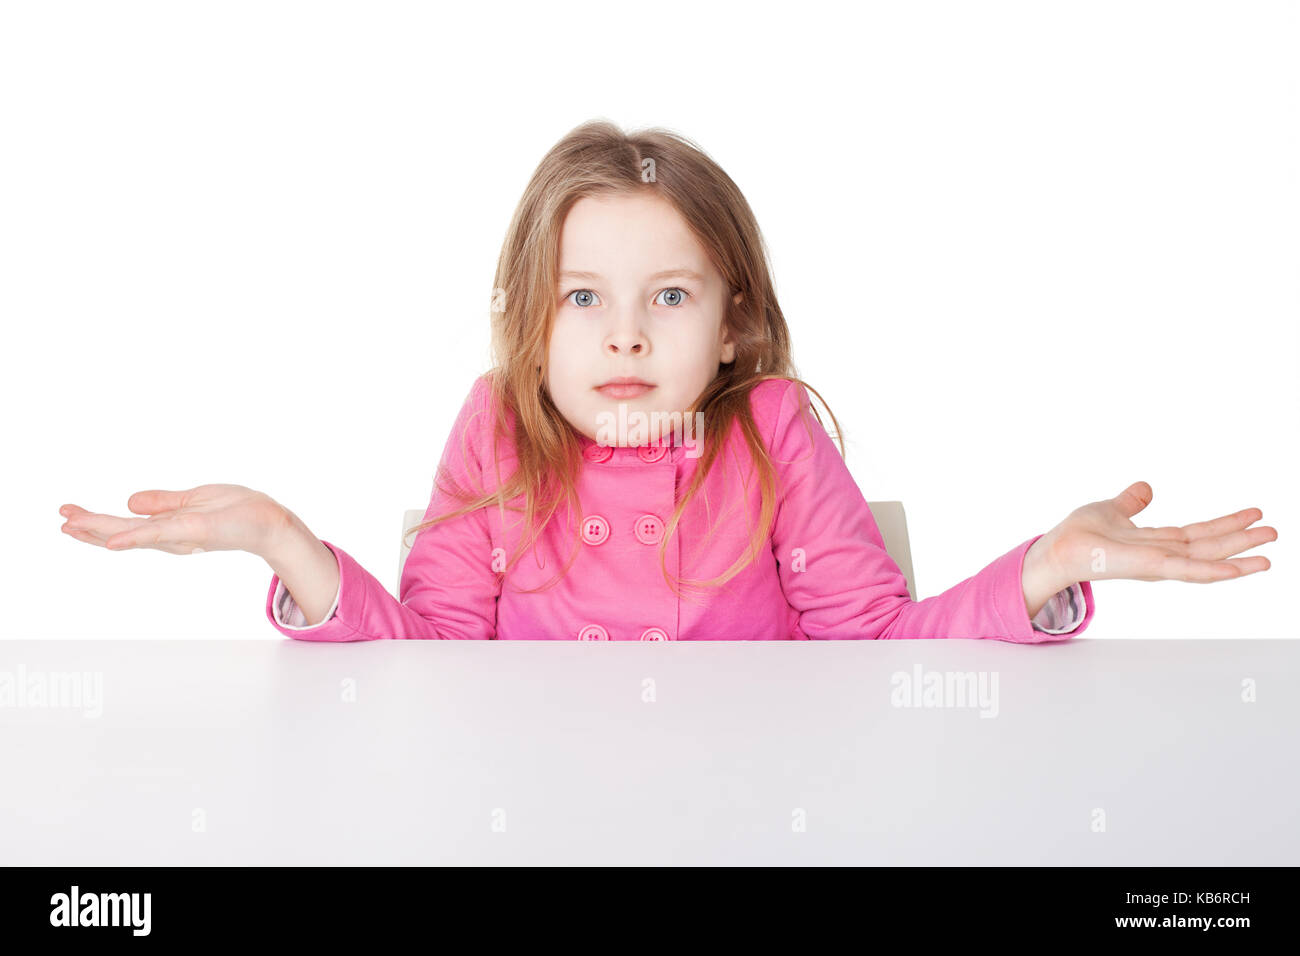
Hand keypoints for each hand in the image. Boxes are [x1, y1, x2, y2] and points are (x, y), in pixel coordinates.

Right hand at [58, 484, 291, 557]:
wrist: (268, 520)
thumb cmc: (237, 510)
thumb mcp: (193, 500)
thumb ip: (162, 502)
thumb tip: (130, 501)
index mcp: (167, 528)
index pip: (124, 525)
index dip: (96, 522)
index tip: (68, 513)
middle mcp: (169, 537)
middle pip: (121, 533)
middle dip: (90, 527)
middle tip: (60, 519)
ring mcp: (180, 535)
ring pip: (132, 534)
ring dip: (100, 531)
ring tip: (70, 525)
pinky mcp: (193, 530)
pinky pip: (159, 534)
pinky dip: (135, 536)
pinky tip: (112, 540)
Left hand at [1039, 481, 1276, 586]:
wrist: (1058, 548)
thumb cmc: (1080, 533)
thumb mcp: (1113, 510)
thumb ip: (1131, 502)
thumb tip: (1146, 488)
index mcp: (1157, 542)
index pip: (1199, 533)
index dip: (1226, 524)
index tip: (1254, 514)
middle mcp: (1162, 555)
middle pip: (1210, 546)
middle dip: (1241, 540)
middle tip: (1274, 532)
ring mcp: (1158, 563)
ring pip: (1207, 559)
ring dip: (1238, 556)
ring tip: (1269, 555)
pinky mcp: (1150, 567)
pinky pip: (1188, 569)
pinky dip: (1214, 570)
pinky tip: (1240, 569)